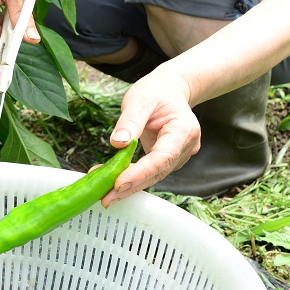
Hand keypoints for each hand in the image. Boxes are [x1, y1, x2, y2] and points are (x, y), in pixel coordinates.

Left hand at [99, 71, 200, 205]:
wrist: (170, 91)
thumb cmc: (157, 92)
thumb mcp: (140, 99)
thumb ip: (130, 120)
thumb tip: (118, 142)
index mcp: (184, 130)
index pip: (162, 157)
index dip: (140, 173)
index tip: (118, 183)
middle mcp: (186, 147)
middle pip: (157, 173)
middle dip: (130, 186)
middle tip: (105, 198)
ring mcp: (179, 156)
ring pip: (153, 176)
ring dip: (128, 186)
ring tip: (103, 192)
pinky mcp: (168, 160)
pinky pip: (149, 172)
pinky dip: (131, 177)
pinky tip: (111, 180)